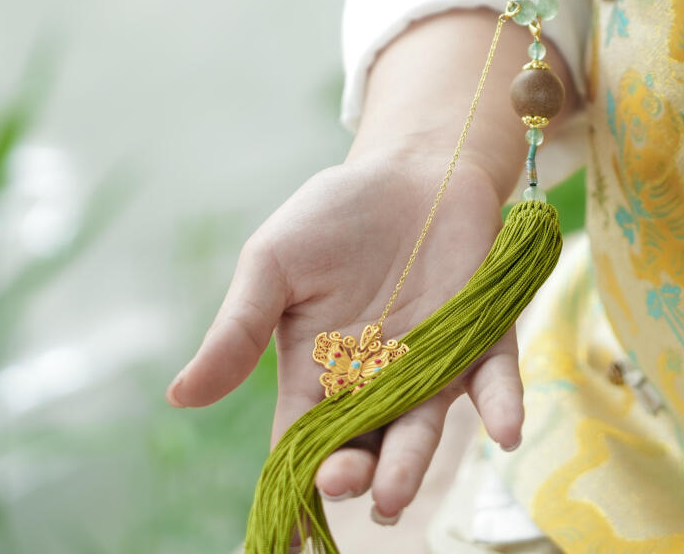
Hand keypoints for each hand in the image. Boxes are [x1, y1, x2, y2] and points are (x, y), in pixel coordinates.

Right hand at [164, 151, 522, 528]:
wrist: (413, 167)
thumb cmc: (336, 214)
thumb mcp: (273, 263)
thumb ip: (238, 329)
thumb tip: (179, 396)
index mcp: (318, 376)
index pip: (300, 447)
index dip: (293, 490)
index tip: (287, 536)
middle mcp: (376, 386)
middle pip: (361, 450)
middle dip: (353, 473)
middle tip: (343, 478)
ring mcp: (432, 368)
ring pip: (421, 431)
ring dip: (409, 463)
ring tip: (394, 490)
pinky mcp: (483, 340)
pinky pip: (494, 381)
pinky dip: (501, 406)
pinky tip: (503, 430)